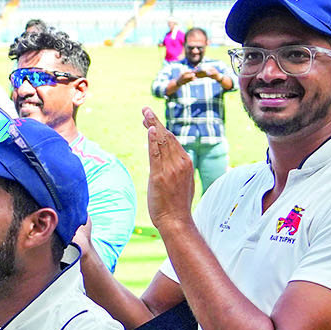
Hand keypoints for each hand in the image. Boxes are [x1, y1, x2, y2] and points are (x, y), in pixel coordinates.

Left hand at [141, 109, 195, 227]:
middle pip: (166, 137)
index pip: (172, 140)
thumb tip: (168, 160)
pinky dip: (152, 139)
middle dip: (155, 122)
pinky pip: (156, 153)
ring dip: (152, 125)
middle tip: (145, 109)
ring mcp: (171, 168)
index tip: (150, 121)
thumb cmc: (176, 203)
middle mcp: (180, 162)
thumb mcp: (179, 181)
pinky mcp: (160, 175)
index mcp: (185, 163)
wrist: (176, 220)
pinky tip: (148, 128)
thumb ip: (175, 168)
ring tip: (145, 113)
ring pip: (162, 142)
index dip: (160, 129)